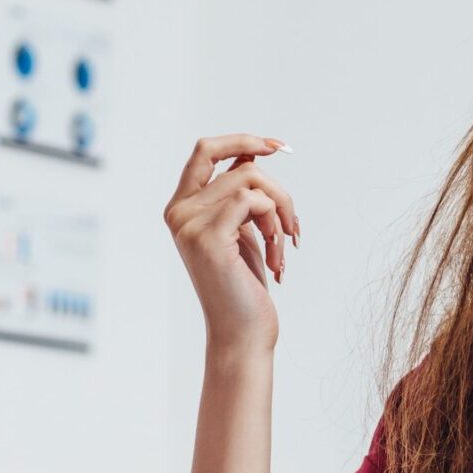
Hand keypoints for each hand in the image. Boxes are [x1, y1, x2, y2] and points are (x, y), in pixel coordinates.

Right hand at [164, 134, 299, 356]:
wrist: (242, 333)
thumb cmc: (243, 284)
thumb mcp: (242, 228)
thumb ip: (240, 191)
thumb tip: (254, 150)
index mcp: (182, 206)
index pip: (205, 150)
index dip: (242, 139)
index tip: (279, 147)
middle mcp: (179, 211)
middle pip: (242, 165)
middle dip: (278, 191)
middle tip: (293, 225)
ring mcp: (189, 223)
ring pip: (253, 181)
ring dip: (281, 212)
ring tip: (284, 247)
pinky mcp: (207, 236)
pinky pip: (253, 200)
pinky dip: (276, 226)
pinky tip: (278, 258)